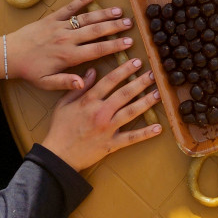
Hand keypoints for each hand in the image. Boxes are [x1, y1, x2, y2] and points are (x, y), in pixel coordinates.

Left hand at [4, 0, 134, 90]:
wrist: (9, 55)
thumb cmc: (30, 71)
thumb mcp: (46, 83)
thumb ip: (66, 83)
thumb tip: (84, 83)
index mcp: (69, 56)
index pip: (97, 50)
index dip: (115, 46)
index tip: (128, 43)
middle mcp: (67, 39)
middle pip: (96, 31)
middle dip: (115, 27)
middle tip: (130, 24)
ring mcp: (60, 26)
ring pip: (86, 18)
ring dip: (104, 14)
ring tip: (119, 11)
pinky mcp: (52, 18)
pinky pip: (69, 7)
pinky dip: (81, 0)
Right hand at [41, 58, 161, 170]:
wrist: (58, 155)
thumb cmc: (59, 128)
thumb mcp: (63, 103)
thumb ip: (79, 87)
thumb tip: (92, 71)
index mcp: (88, 101)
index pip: (110, 81)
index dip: (124, 70)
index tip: (136, 62)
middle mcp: (100, 112)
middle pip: (124, 94)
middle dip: (140, 82)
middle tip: (154, 74)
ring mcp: (107, 128)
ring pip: (131, 112)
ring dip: (146, 102)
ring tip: (159, 93)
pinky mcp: (111, 144)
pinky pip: (131, 138)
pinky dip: (145, 133)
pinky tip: (159, 128)